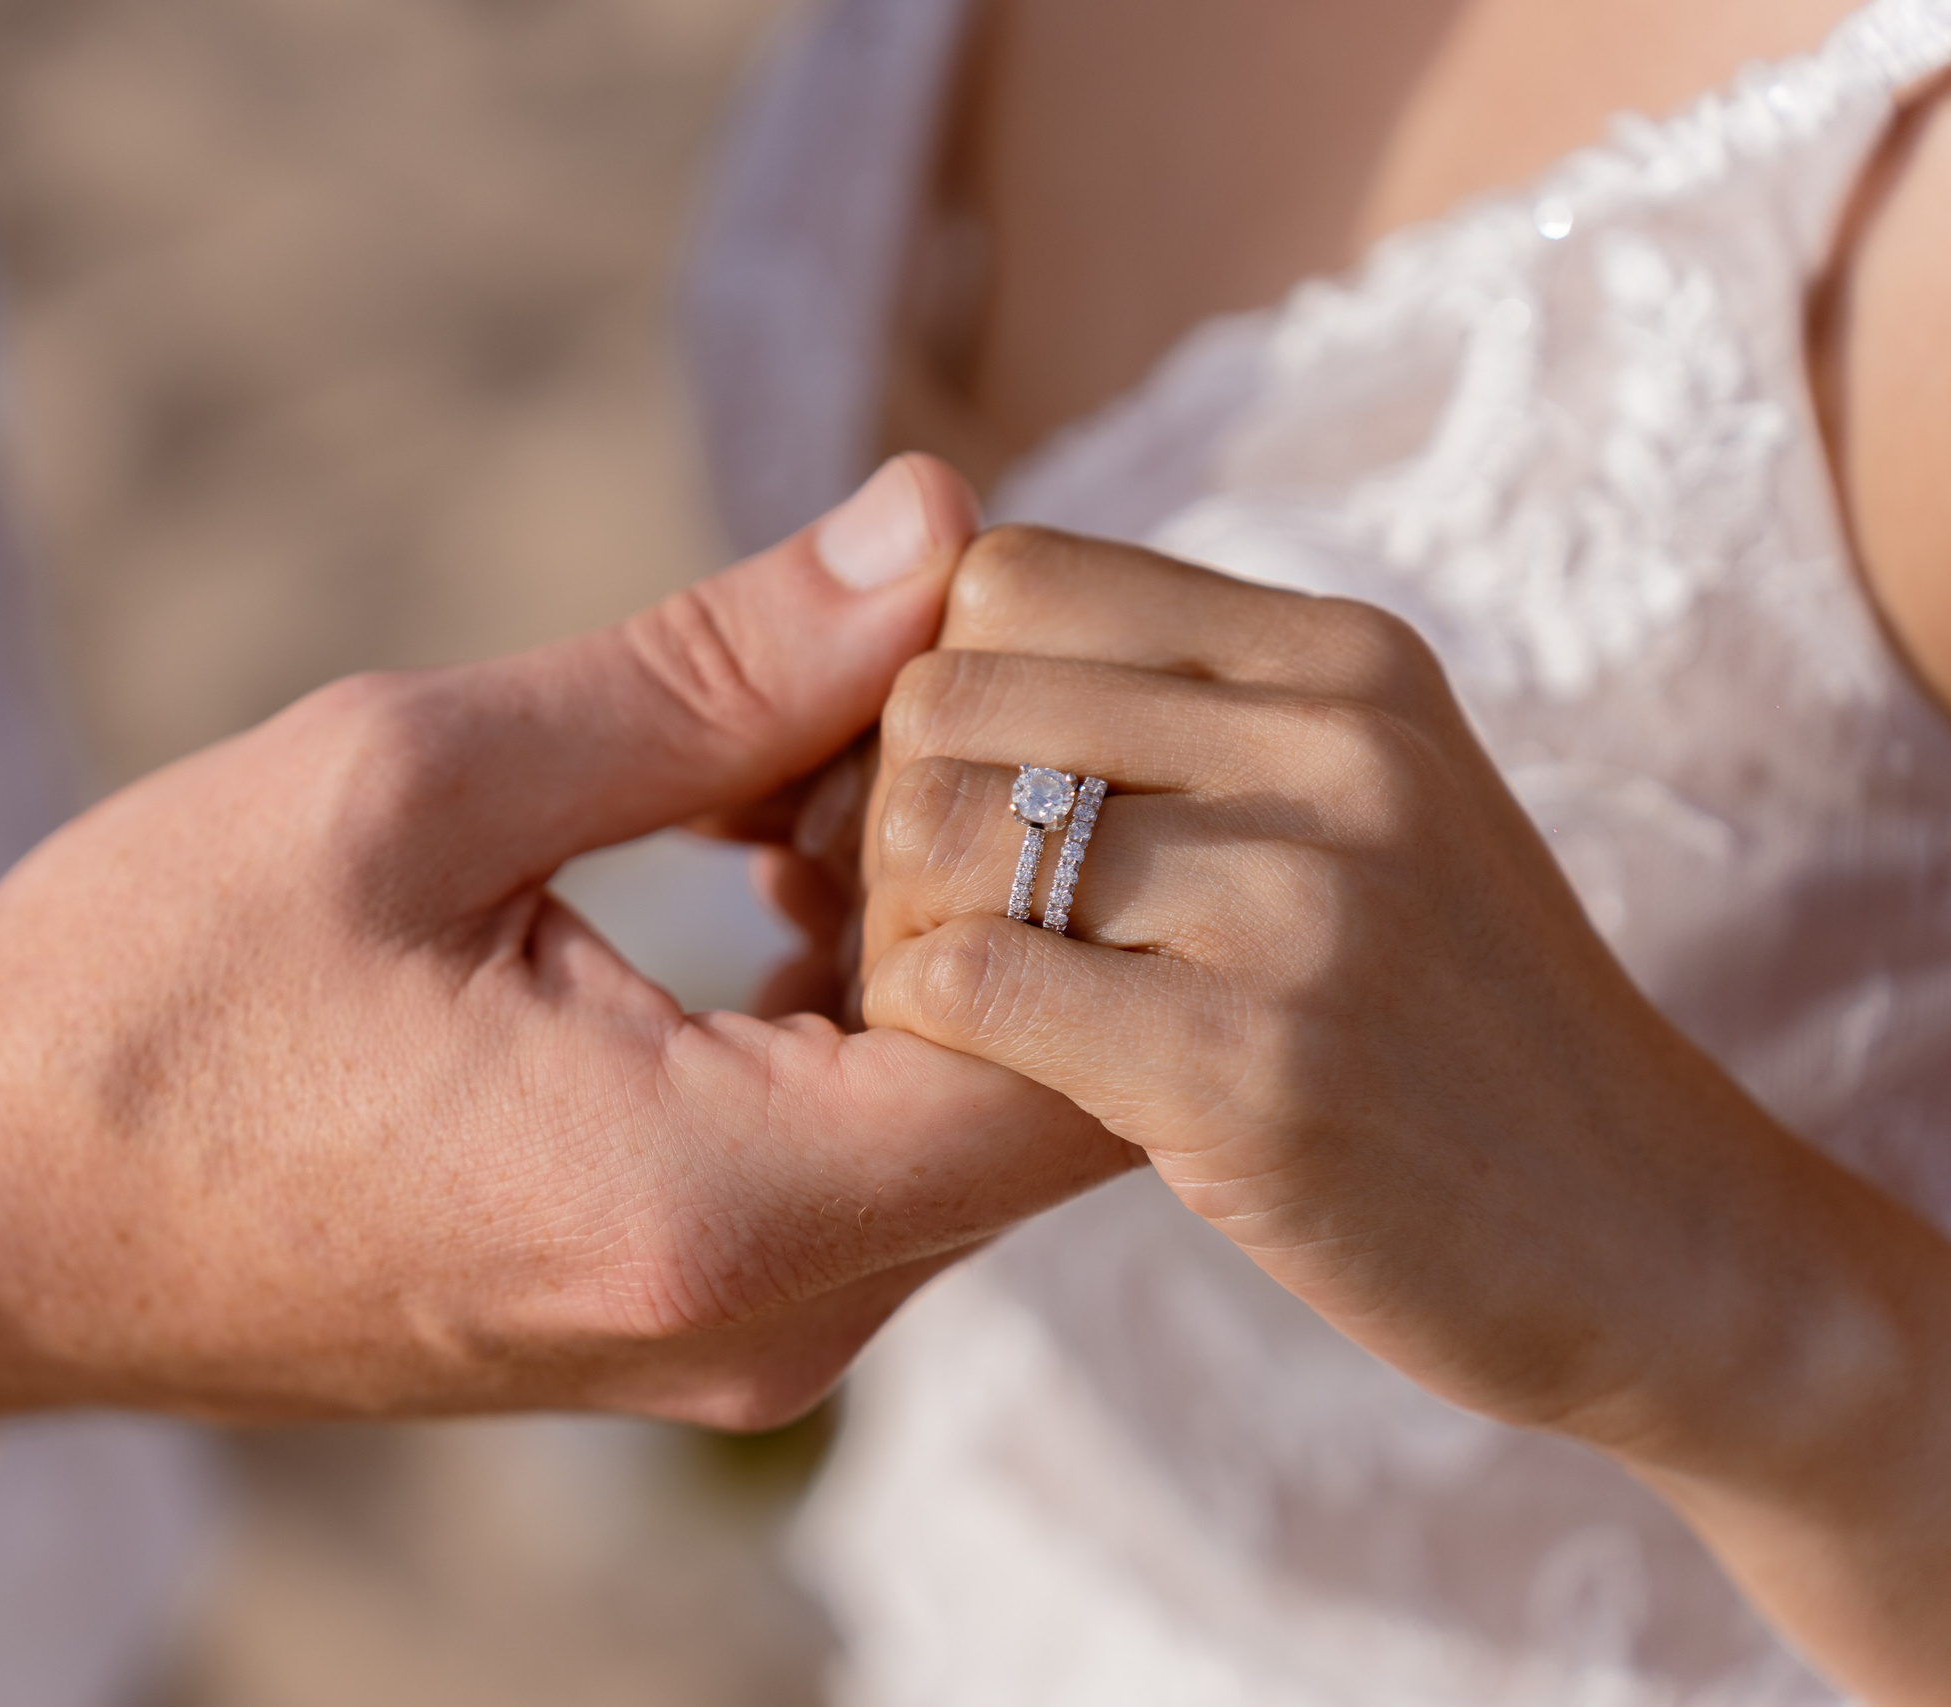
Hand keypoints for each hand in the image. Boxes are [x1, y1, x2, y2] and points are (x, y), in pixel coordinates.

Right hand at [0, 461, 1122, 1434]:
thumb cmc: (145, 995)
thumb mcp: (416, 780)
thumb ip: (713, 668)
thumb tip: (933, 525)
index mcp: (710, 1207)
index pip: (1087, 1053)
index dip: (1071, 836)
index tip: (961, 678)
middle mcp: (769, 1328)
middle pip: (1058, 1086)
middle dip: (1010, 864)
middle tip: (865, 692)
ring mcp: (739, 1347)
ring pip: (979, 1119)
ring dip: (932, 922)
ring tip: (777, 776)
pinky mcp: (698, 1323)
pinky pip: (878, 1159)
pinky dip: (864, 1003)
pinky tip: (749, 872)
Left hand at [853, 526, 1950, 1698]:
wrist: (1655, 1244)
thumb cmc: (1446, 1028)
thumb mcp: (1360, 806)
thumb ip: (1178, 710)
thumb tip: (916, 649)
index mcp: (1338, 656)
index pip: (1004, 573)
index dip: (912, 686)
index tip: (914, 800)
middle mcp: (1328, 742)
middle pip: (942, 692)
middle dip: (870, 808)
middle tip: (890, 914)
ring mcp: (1300, 903)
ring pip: (932, 827)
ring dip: (886, 925)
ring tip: (939, 995)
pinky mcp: (1250, 1069)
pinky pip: (963, 980)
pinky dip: (916, 1024)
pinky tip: (970, 1073)